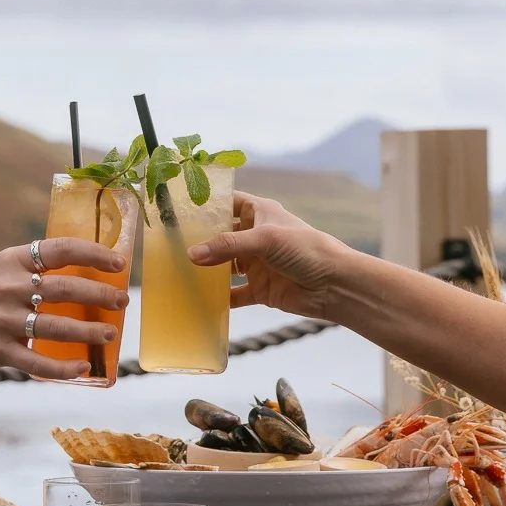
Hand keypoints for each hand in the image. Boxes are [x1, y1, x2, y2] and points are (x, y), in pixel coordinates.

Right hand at [0, 238, 129, 384]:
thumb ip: (34, 270)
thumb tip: (86, 274)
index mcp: (12, 261)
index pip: (60, 249)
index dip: (94, 254)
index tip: (118, 263)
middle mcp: (7, 287)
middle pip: (64, 288)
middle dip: (99, 296)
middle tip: (122, 302)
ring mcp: (1, 320)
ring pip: (55, 326)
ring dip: (88, 331)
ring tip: (110, 333)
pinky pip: (36, 362)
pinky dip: (62, 368)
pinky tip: (83, 367)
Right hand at [189, 192, 347, 318]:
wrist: (335, 285)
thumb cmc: (307, 250)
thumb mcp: (265, 240)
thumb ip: (228, 246)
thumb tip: (192, 255)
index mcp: (260, 213)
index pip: (229, 203)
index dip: (208, 205)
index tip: (181, 209)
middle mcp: (256, 236)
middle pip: (222, 236)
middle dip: (200, 241)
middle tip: (171, 245)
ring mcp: (257, 263)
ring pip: (225, 266)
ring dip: (207, 270)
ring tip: (178, 273)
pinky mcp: (260, 288)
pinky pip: (234, 294)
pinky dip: (220, 298)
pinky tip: (201, 302)